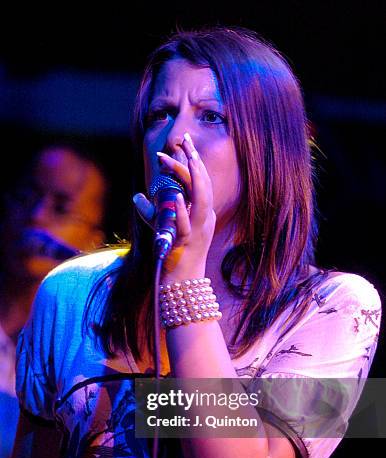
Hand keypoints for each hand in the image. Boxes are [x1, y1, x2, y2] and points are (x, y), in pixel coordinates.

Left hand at [133, 132, 215, 277]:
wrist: (181, 281)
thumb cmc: (173, 254)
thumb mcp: (161, 229)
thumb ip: (150, 212)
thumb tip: (137, 196)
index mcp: (202, 213)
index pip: (201, 181)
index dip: (193, 161)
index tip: (184, 142)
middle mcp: (204, 218)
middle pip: (203, 184)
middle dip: (193, 160)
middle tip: (183, 140)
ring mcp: (198, 230)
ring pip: (201, 199)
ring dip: (192, 177)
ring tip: (183, 157)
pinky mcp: (186, 243)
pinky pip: (186, 224)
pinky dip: (181, 209)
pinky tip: (174, 195)